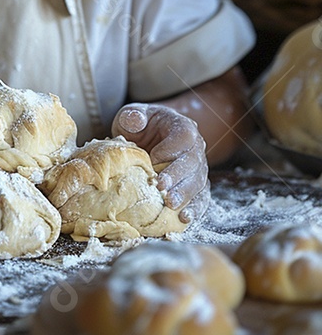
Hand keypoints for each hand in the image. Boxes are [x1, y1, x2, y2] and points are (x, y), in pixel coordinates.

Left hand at [111, 102, 209, 223]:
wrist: (150, 138)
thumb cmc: (141, 127)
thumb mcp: (134, 116)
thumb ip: (133, 116)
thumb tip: (134, 120)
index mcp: (184, 127)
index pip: (182, 138)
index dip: (169, 150)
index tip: (153, 163)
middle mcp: (196, 148)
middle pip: (192, 163)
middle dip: (177, 178)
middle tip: (162, 190)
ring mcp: (199, 169)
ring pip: (198, 183)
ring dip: (186, 196)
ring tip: (172, 206)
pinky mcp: (197, 186)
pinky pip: (201, 198)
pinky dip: (195, 209)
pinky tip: (184, 218)